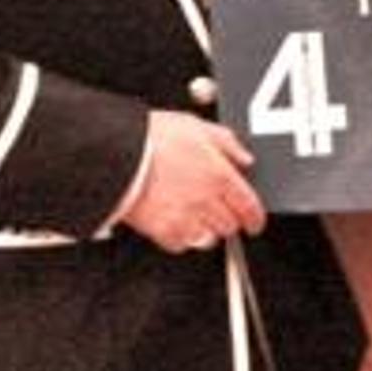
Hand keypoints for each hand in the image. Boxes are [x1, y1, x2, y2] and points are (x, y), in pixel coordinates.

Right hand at [116, 113, 264, 253]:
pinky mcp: (162, 231)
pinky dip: (180, 238)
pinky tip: (175, 223)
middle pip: (229, 225)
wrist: (116, 155)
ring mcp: (184, 218)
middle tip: (222, 212)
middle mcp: (206, 201)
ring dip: (207, 231)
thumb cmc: (151, 138)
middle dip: (229, 220)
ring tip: (197, 217)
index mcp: (219, 175)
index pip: (250, 207)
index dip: (255, 218)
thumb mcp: (195, 125)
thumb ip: (226, 142)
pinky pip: (180, 245)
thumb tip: (244, 157)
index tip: (254, 222)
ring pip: (207, 239)